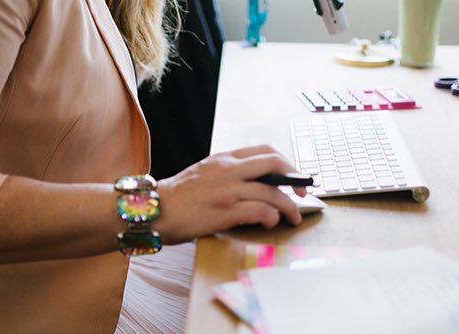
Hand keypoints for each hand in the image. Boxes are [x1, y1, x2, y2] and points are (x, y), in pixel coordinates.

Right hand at [155, 145, 306, 243]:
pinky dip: (271, 216)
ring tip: (293, 217)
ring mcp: (228, 190)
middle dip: (295, 179)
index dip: (286, 163)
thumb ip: (229, 173)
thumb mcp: (205, 172)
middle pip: (274, 164)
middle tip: (302, 193)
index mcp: (225, 159)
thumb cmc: (179, 196)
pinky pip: (260, 210)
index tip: (293, 176)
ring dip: (289, 206)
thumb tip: (257, 183)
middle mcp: (229, 170)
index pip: (265, 151)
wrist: (155, 210)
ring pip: (272, 192)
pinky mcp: (226, 211)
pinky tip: (271, 222)